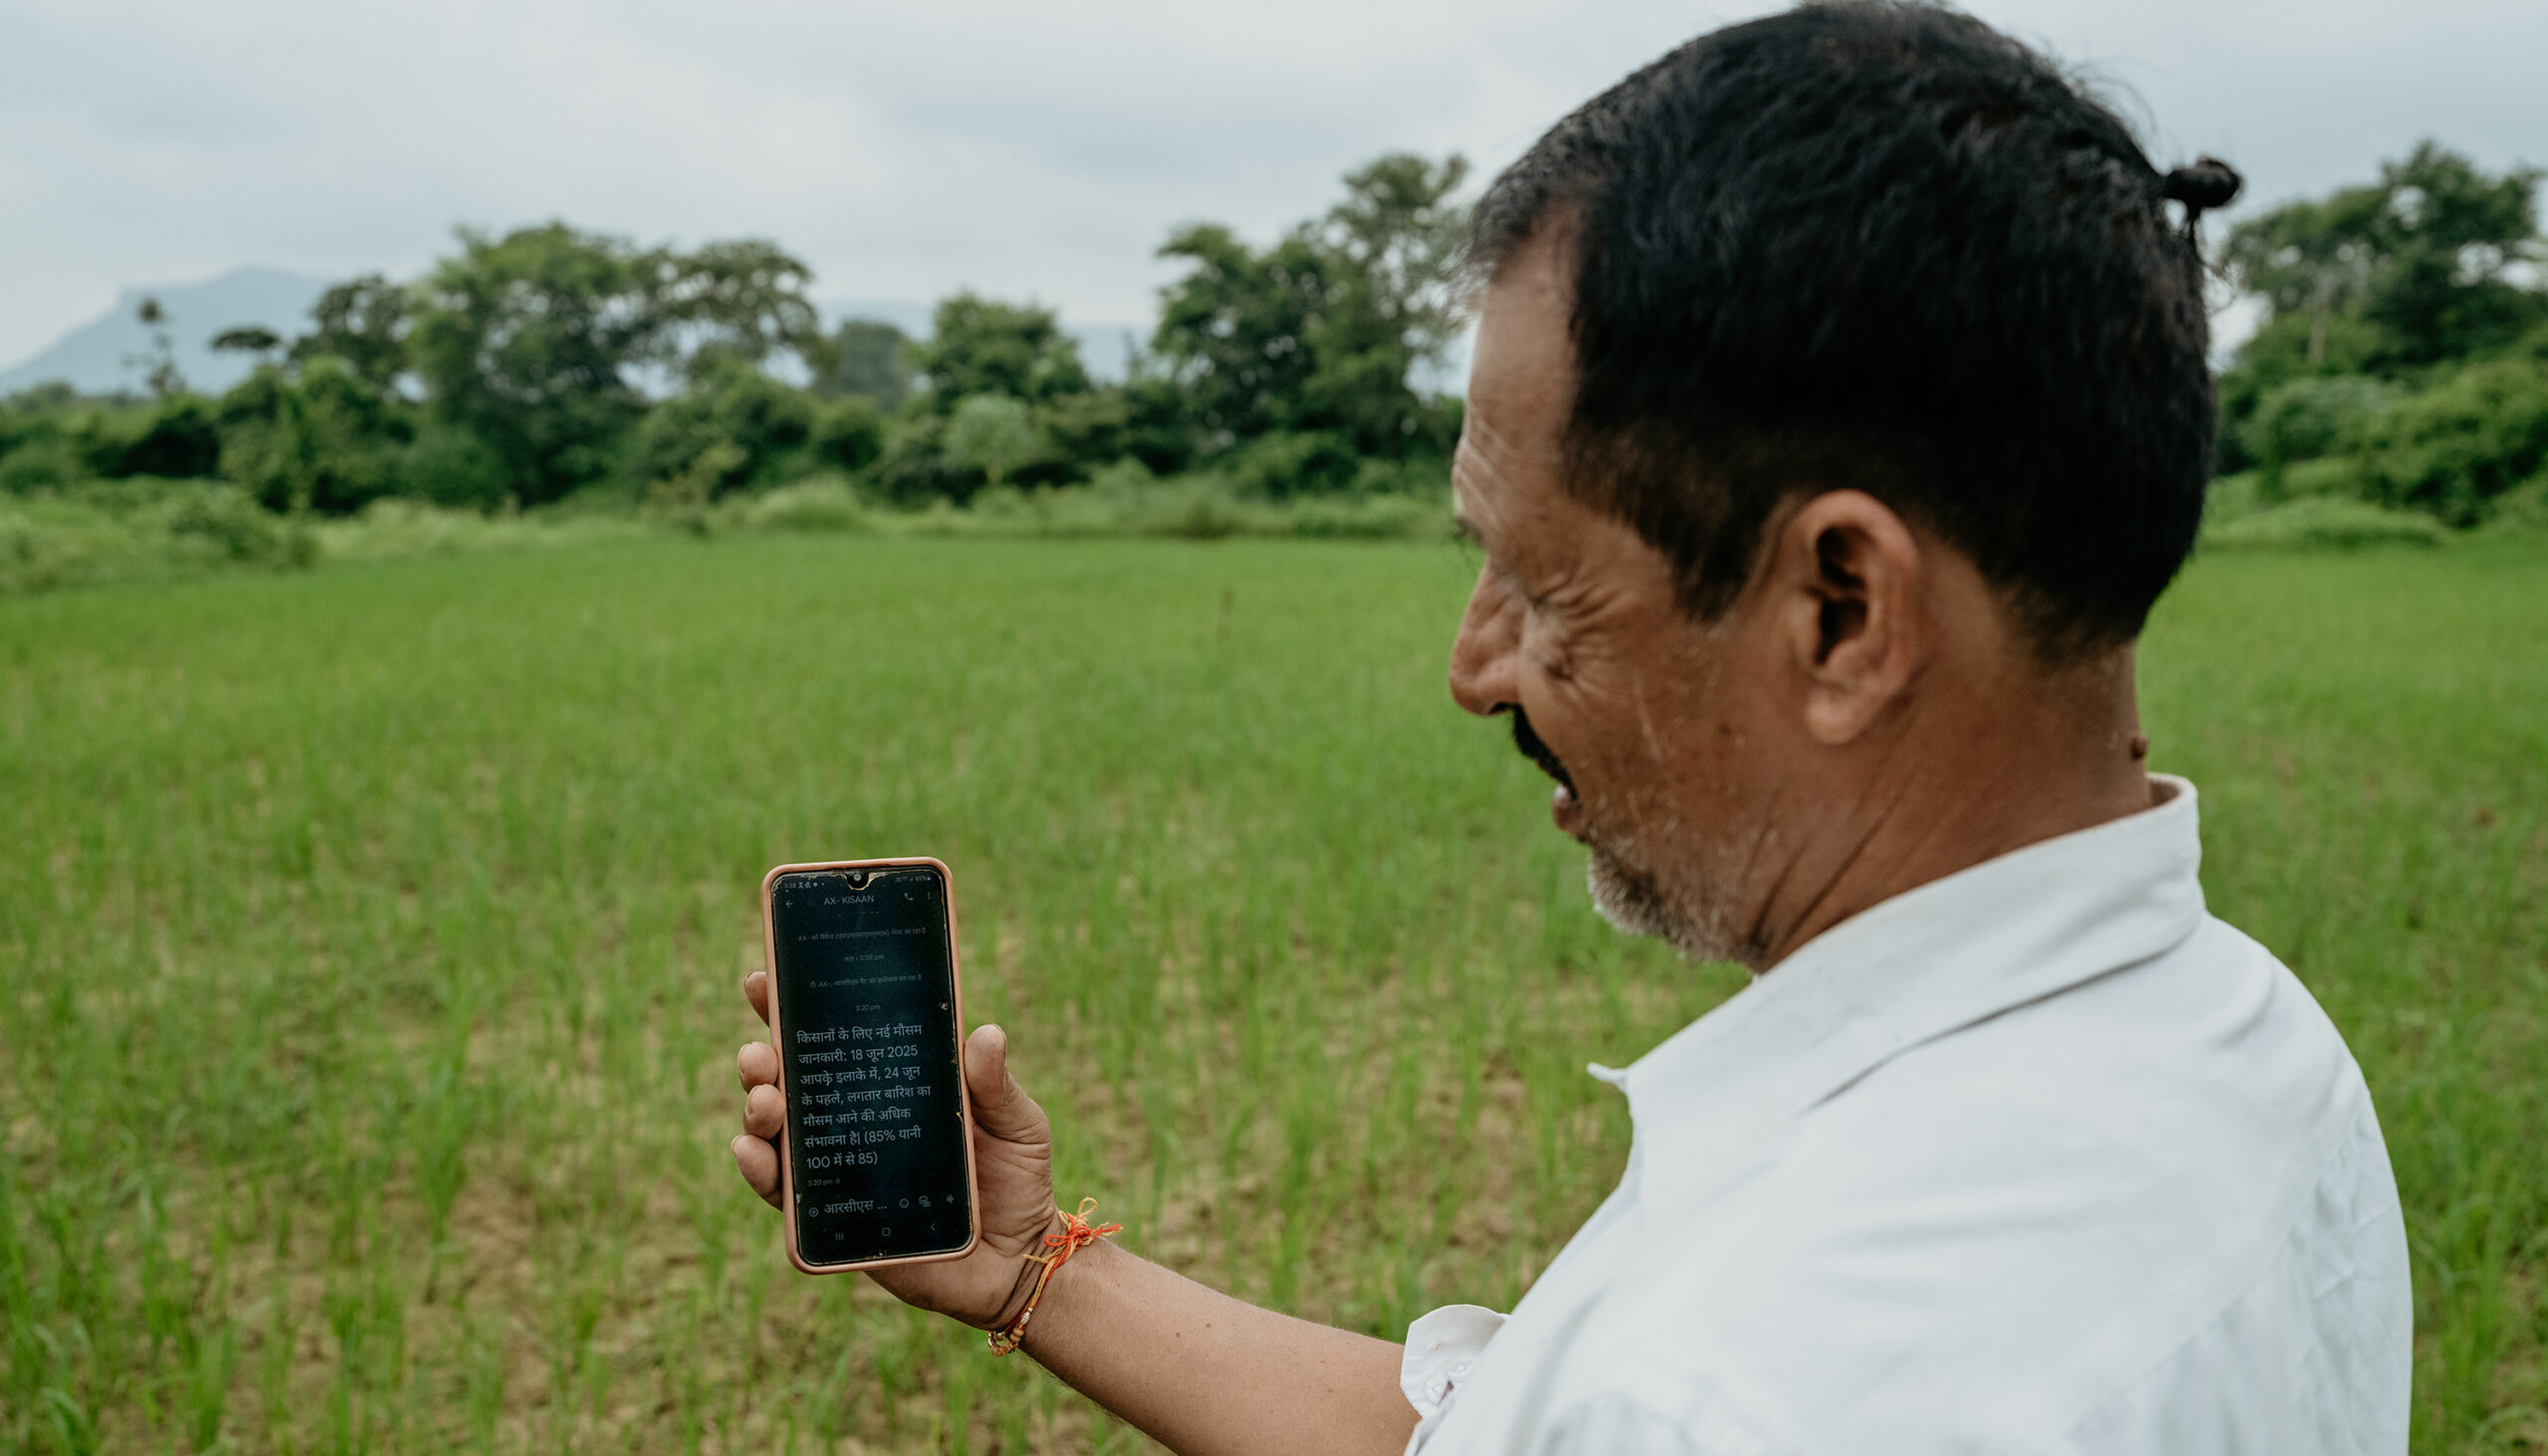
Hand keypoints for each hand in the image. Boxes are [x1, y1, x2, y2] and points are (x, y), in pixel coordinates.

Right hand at [732, 970, 1061, 1328]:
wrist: (1020, 1261)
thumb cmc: (1017, 1181)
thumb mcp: (1018, 1123)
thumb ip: (996, 1085)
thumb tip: (985, 1034)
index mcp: (889, 1086)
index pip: (834, 1040)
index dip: (792, 1009)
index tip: (764, 981)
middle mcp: (854, 1123)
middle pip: (790, 1082)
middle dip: (763, 1060)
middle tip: (760, 1051)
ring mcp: (841, 1171)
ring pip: (778, 1135)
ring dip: (758, 1111)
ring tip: (764, 1099)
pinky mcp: (835, 1224)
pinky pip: (785, 1198)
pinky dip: (761, 1173)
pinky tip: (752, 1151)